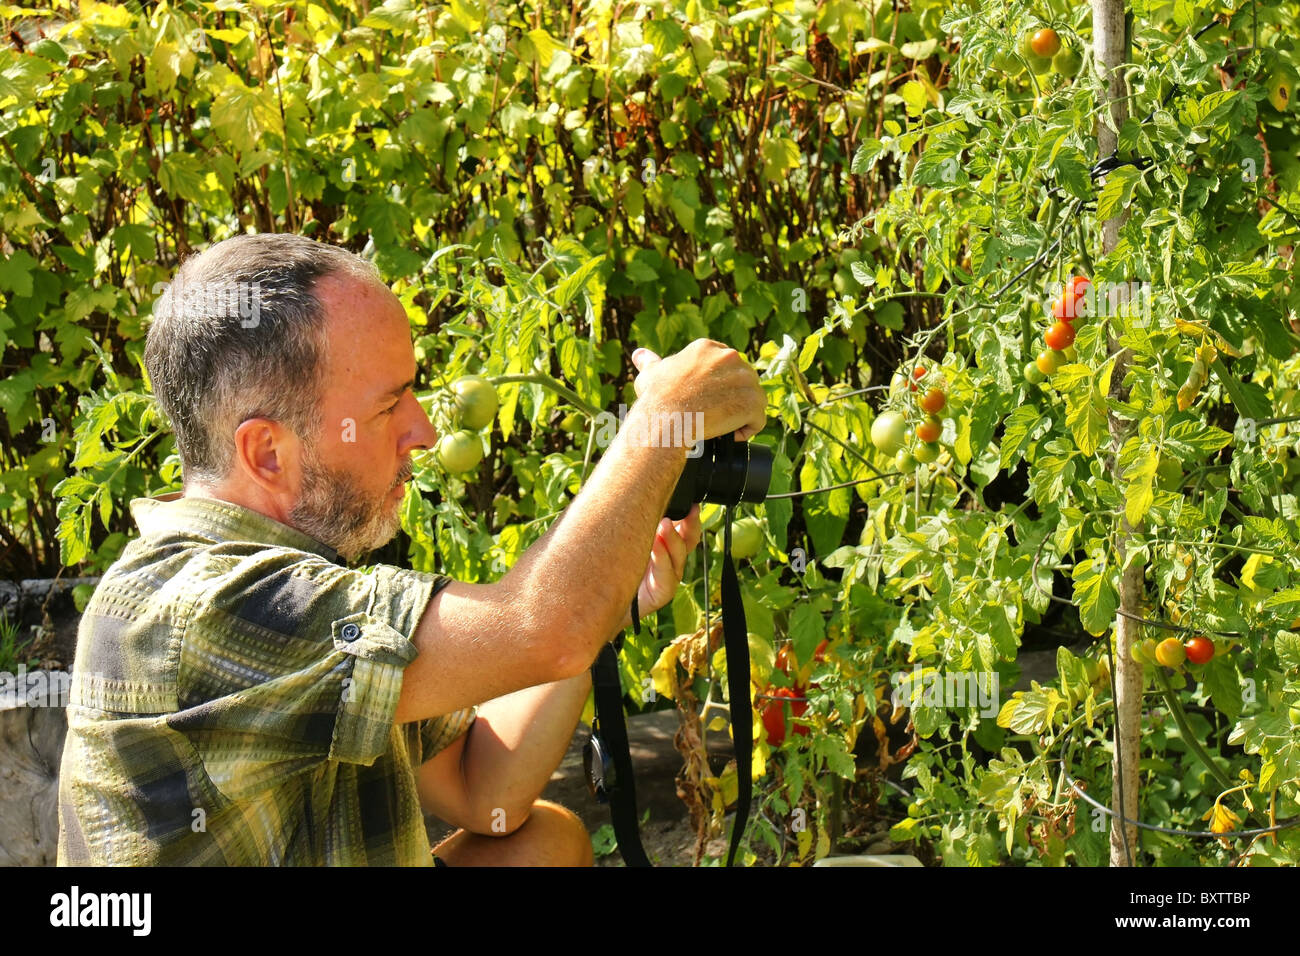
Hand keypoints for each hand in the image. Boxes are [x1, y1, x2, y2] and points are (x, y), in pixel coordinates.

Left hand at [618, 506, 702, 628]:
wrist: (604, 602)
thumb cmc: (614, 568)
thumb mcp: (625, 540)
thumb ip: (635, 523)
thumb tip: (633, 496)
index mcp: (666, 545)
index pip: (685, 528)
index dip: (690, 516)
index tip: (692, 502)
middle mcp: (671, 560)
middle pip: (689, 540)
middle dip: (690, 524)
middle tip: (686, 510)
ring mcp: (669, 577)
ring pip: (679, 556)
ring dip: (672, 538)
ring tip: (664, 525)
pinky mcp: (662, 593)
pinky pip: (666, 574)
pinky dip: (661, 558)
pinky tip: (655, 547)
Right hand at [631, 340, 766, 441]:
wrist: (667, 419)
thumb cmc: (656, 399)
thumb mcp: (650, 375)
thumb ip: (649, 362)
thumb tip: (639, 355)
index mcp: (708, 348)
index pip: (725, 366)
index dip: (718, 386)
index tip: (706, 399)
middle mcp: (730, 358)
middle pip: (741, 382)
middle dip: (731, 399)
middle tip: (712, 415)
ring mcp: (744, 379)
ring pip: (752, 401)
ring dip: (740, 416)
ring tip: (720, 426)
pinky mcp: (752, 402)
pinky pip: (758, 420)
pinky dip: (746, 431)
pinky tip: (730, 435)